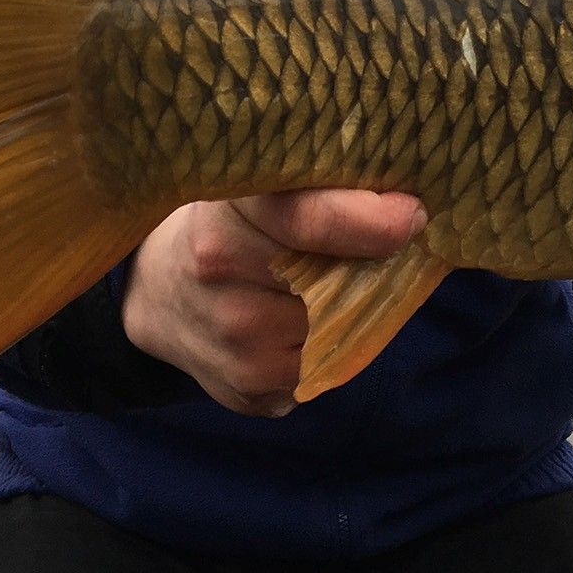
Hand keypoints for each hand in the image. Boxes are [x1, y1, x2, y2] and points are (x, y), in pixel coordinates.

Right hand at [121, 189, 426, 415]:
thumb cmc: (234, 222)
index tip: (412, 214)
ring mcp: (229, 334)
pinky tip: (293, 327)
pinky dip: (325, 351)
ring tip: (314, 290)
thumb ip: (326, 185)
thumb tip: (412, 205)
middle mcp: (219, 267)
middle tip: (370, 248)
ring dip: (346, 313)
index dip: (373, 220)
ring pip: (339, 330)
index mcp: (229, 203)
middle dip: (365, 268)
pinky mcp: (243, 388)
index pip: (309, 217)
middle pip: (338, 280)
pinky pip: (324, 372)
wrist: (159, 290)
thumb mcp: (264, 185)